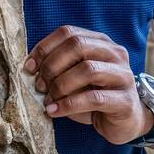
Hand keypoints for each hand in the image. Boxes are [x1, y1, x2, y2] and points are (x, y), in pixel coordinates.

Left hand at [24, 25, 153, 144]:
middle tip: (39, 85)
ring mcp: (123, 75)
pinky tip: (54, 111)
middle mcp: (114, 53)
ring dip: (60, 85)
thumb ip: (57, 69)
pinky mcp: (125, 100)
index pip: (69, 32)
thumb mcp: (73, 78)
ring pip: (88, 70)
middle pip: (78, 45)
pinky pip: (94, 98)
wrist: (125, 121)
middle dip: (52, 65)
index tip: (28, 67)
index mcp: (100, 42)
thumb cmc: (94, 96)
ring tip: (48, 100)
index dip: (45, 47)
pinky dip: (68, 105)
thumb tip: (29, 68)